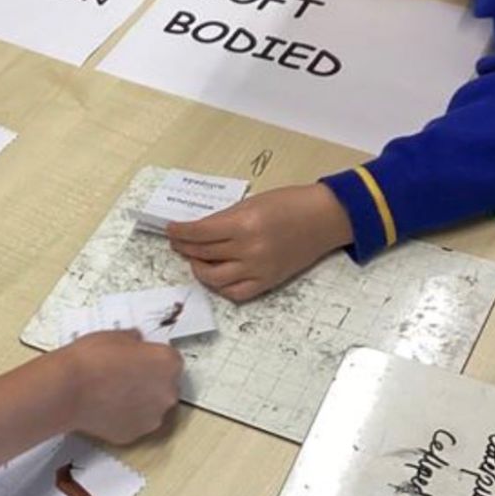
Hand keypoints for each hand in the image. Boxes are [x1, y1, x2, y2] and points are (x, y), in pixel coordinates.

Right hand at [58, 330, 182, 443]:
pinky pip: (135, 423)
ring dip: (139, 401)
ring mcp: (152, 417)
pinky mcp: (135, 434)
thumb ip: (134, 341)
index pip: (171, 360)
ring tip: (113, 392)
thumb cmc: (89, 360)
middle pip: (165, 386)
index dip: (153, 358)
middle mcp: (167, 392)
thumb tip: (135, 344)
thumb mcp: (116, 335)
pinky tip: (106, 407)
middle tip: (126, 375)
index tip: (141, 359)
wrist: (67, 389)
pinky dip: (125, 417)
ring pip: (152, 407)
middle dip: (150, 381)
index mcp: (167, 363)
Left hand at [167, 183, 352, 302]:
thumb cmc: (289, 203)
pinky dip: (221, 286)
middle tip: (177, 242)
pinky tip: (215, 274)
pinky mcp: (268, 282)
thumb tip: (197, 230)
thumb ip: (224, 218)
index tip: (170, 229)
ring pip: (214, 278)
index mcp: (243, 225)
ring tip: (194, 259)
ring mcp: (258, 269)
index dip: (180, 232)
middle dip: (184, 248)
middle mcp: (248, 250)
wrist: (324, 218)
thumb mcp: (251, 203)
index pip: (199, 233)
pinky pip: (236, 292)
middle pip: (203, 254)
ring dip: (198, 268)